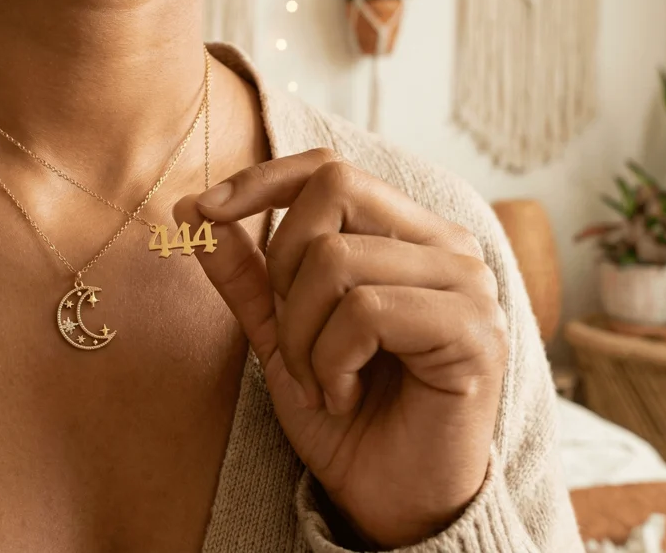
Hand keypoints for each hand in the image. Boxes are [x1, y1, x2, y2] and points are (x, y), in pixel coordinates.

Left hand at [175, 149, 507, 547]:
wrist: (389, 499)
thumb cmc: (346, 413)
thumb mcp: (279, 333)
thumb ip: (246, 270)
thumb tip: (190, 204)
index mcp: (406, 233)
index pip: (330, 167)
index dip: (263, 179)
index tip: (207, 210)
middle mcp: (447, 244)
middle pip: (335, 190)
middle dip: (283, 267)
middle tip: (293, 338)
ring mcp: (468, 283)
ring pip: (339, 259)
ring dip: (303, 335)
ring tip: (321, 382)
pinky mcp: (475, 330)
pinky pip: (366, 312)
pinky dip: (332, 362)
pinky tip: (344, 395)